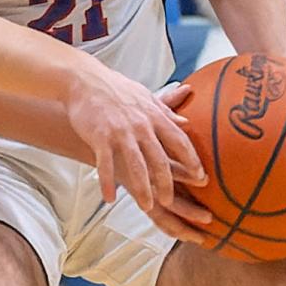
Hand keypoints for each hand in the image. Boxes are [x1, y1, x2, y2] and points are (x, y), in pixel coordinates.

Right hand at [64, 66, 207, 213]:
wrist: (84, 79)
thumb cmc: (116, 88)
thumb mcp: (146, 96)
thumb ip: (166, 111)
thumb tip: (187, 122)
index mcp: (154, 115)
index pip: (179, 141)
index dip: (192, 161)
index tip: (201, 178)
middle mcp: (141, 125)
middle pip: (159, 159)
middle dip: (167, 183)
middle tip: (171, 201)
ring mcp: (120, 132)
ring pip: (136, 166)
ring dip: (142, 188)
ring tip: (147, 206)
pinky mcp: (100, 137)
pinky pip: (106, 165)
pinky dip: (108, 183)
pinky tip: (109, 198)